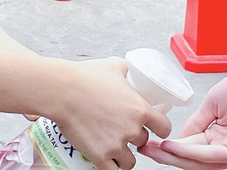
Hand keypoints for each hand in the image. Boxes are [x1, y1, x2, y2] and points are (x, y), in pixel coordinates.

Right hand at [51, 58, 170, 169]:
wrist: (62, 90)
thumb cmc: (86, 76)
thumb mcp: (115, 65)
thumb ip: (128, 71)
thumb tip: (132, 71)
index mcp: (140, 109)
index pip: (164, 128)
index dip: (159, 128)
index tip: (154, 128)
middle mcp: (132, 129)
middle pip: (143, 142)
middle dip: (134, 137)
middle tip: (122, 130)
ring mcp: (116, 145)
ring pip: (130, 161)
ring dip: (124, 155)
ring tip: (114, 147)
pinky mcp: (99, 156)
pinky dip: (110, 167)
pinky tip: (106, 160)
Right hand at [139, 62, 226, 167]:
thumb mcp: (214, 102)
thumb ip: (198, 121)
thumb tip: (178, 136)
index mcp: (218, 134)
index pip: (190, 145)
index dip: (169, 146)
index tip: (148, 142)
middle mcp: (224, 146)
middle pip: (191, 158)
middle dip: (167, 155)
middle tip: (145, 150)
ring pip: (200, 161)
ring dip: (175, 156)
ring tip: (155, 150)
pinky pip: (214, 155)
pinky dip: (192, 153)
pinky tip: (175, 146)